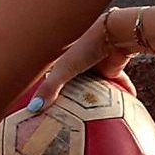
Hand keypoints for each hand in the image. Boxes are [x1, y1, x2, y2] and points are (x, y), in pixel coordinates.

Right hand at [27, 9, 144, 109]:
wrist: (115, 33)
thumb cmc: (86, 46)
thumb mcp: (64, 68)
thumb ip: (50, 88)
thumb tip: (33, 109)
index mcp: (63, 60)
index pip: (51, 79)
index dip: (46, 93)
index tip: (42, 109)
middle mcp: (78, 64)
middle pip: (73, 85)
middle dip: (71, 99)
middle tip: (68, 120)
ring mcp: (96, 66)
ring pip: (94, 87)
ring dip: (95, 99)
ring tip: (91, 120)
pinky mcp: (112, 69)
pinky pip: (117, 85)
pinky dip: (120, 94)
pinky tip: (121, 111)